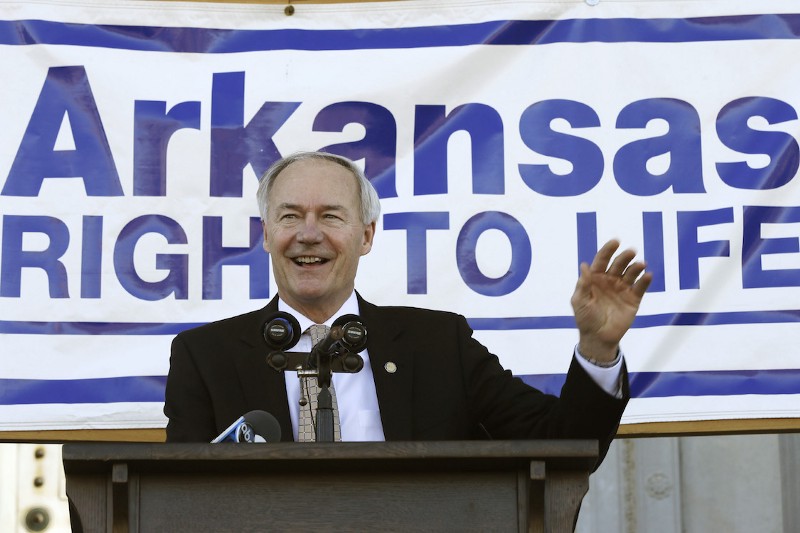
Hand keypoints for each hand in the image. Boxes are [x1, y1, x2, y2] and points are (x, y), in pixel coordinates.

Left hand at [571, 239, 651, 362]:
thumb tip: (584, 265)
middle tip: (631, 252)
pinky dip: (645, 280)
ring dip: (636, 267)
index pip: (602, 260)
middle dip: (624, 257)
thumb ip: (583, 284)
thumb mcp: (580, 301)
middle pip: (618, 264)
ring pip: (631, 273)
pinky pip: (640, 287)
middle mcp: (610, 280)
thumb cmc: (585, 318)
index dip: (608, 250)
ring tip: (640, 264)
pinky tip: (647, 275)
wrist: (598, 337)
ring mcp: (622, 288)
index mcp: (596, 278)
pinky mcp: (633, 299)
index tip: (615, 242)